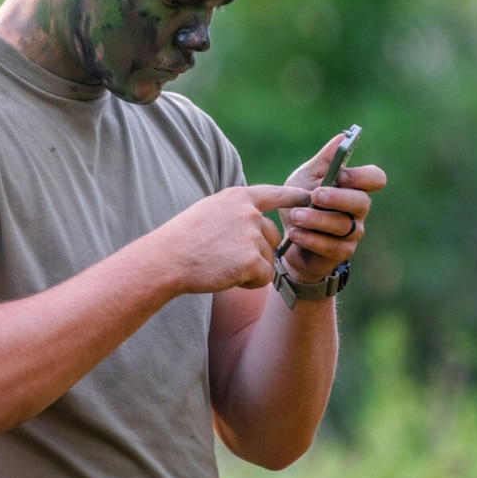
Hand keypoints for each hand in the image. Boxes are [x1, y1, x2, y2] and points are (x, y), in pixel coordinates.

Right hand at [158, 185, 311, 293]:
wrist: (168, 259)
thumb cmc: (183, 240)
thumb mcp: (209, 211)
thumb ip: (235, 212)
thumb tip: (256, 220)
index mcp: (238, 197)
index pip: (274, 194)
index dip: (293, 196)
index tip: (308, 197)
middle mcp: (249, 212)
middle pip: (272, 238)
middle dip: (257, 254)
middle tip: (225, 259)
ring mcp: (252, 235)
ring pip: (268, 260)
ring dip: (251, 270)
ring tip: (222, 266)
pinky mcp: (253, 259)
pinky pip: (265, 278)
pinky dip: (249, 283)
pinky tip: (227, 277)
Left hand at [279, 134, 387, 281]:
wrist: (287, 239)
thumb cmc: (300, 203)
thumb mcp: (306, 178)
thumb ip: (324, 160)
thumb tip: (342, 136)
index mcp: (353, 187)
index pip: (375, 178)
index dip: (363, 176)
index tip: (341, 175)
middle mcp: (358, 210)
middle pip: (361, 202)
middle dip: (337, 198)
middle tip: (314, 195)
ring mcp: (352, 233)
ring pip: (343, 225)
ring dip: (317, 219)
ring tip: (295, 216)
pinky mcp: (341, 253)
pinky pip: (330, 246)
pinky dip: (311, 239)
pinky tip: (295, 234)